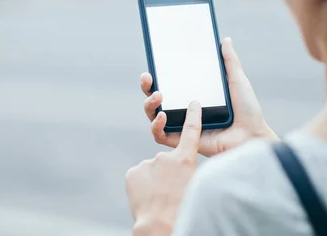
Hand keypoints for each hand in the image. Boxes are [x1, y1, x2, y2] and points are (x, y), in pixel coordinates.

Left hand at [126, 101, 202, 235]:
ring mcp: (147, 163)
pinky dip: (143, 185)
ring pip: (153, 170)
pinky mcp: (133, 172)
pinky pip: (140, 176)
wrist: (158, 226)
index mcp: (185, 160)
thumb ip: (186, 170)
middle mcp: (165, 157)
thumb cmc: (181, 210)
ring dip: (156, 182)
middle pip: (167, 161)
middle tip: (170, 192)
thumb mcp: (193, 186)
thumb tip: (178, 168)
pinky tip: (147, 198)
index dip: (193, 116)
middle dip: (168, 174)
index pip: (191, 131)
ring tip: (159, 198)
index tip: (193, 103)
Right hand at [141, 37, 277, 157]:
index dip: (157, 75)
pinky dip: (156, 126)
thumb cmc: (248, 111)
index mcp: (195, 95)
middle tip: (147, 77)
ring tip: (158, 96)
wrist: (252, 136)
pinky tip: (163, 115)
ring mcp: (182, 126)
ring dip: (149, 105)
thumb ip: (230, 61)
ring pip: (153, 116)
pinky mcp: (182, 141)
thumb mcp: (237, 81)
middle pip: (155, 98)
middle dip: (146, 87)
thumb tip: (225, 40)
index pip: (169, 83)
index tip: (153, 64)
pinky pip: (160, 136)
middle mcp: (185, 110)